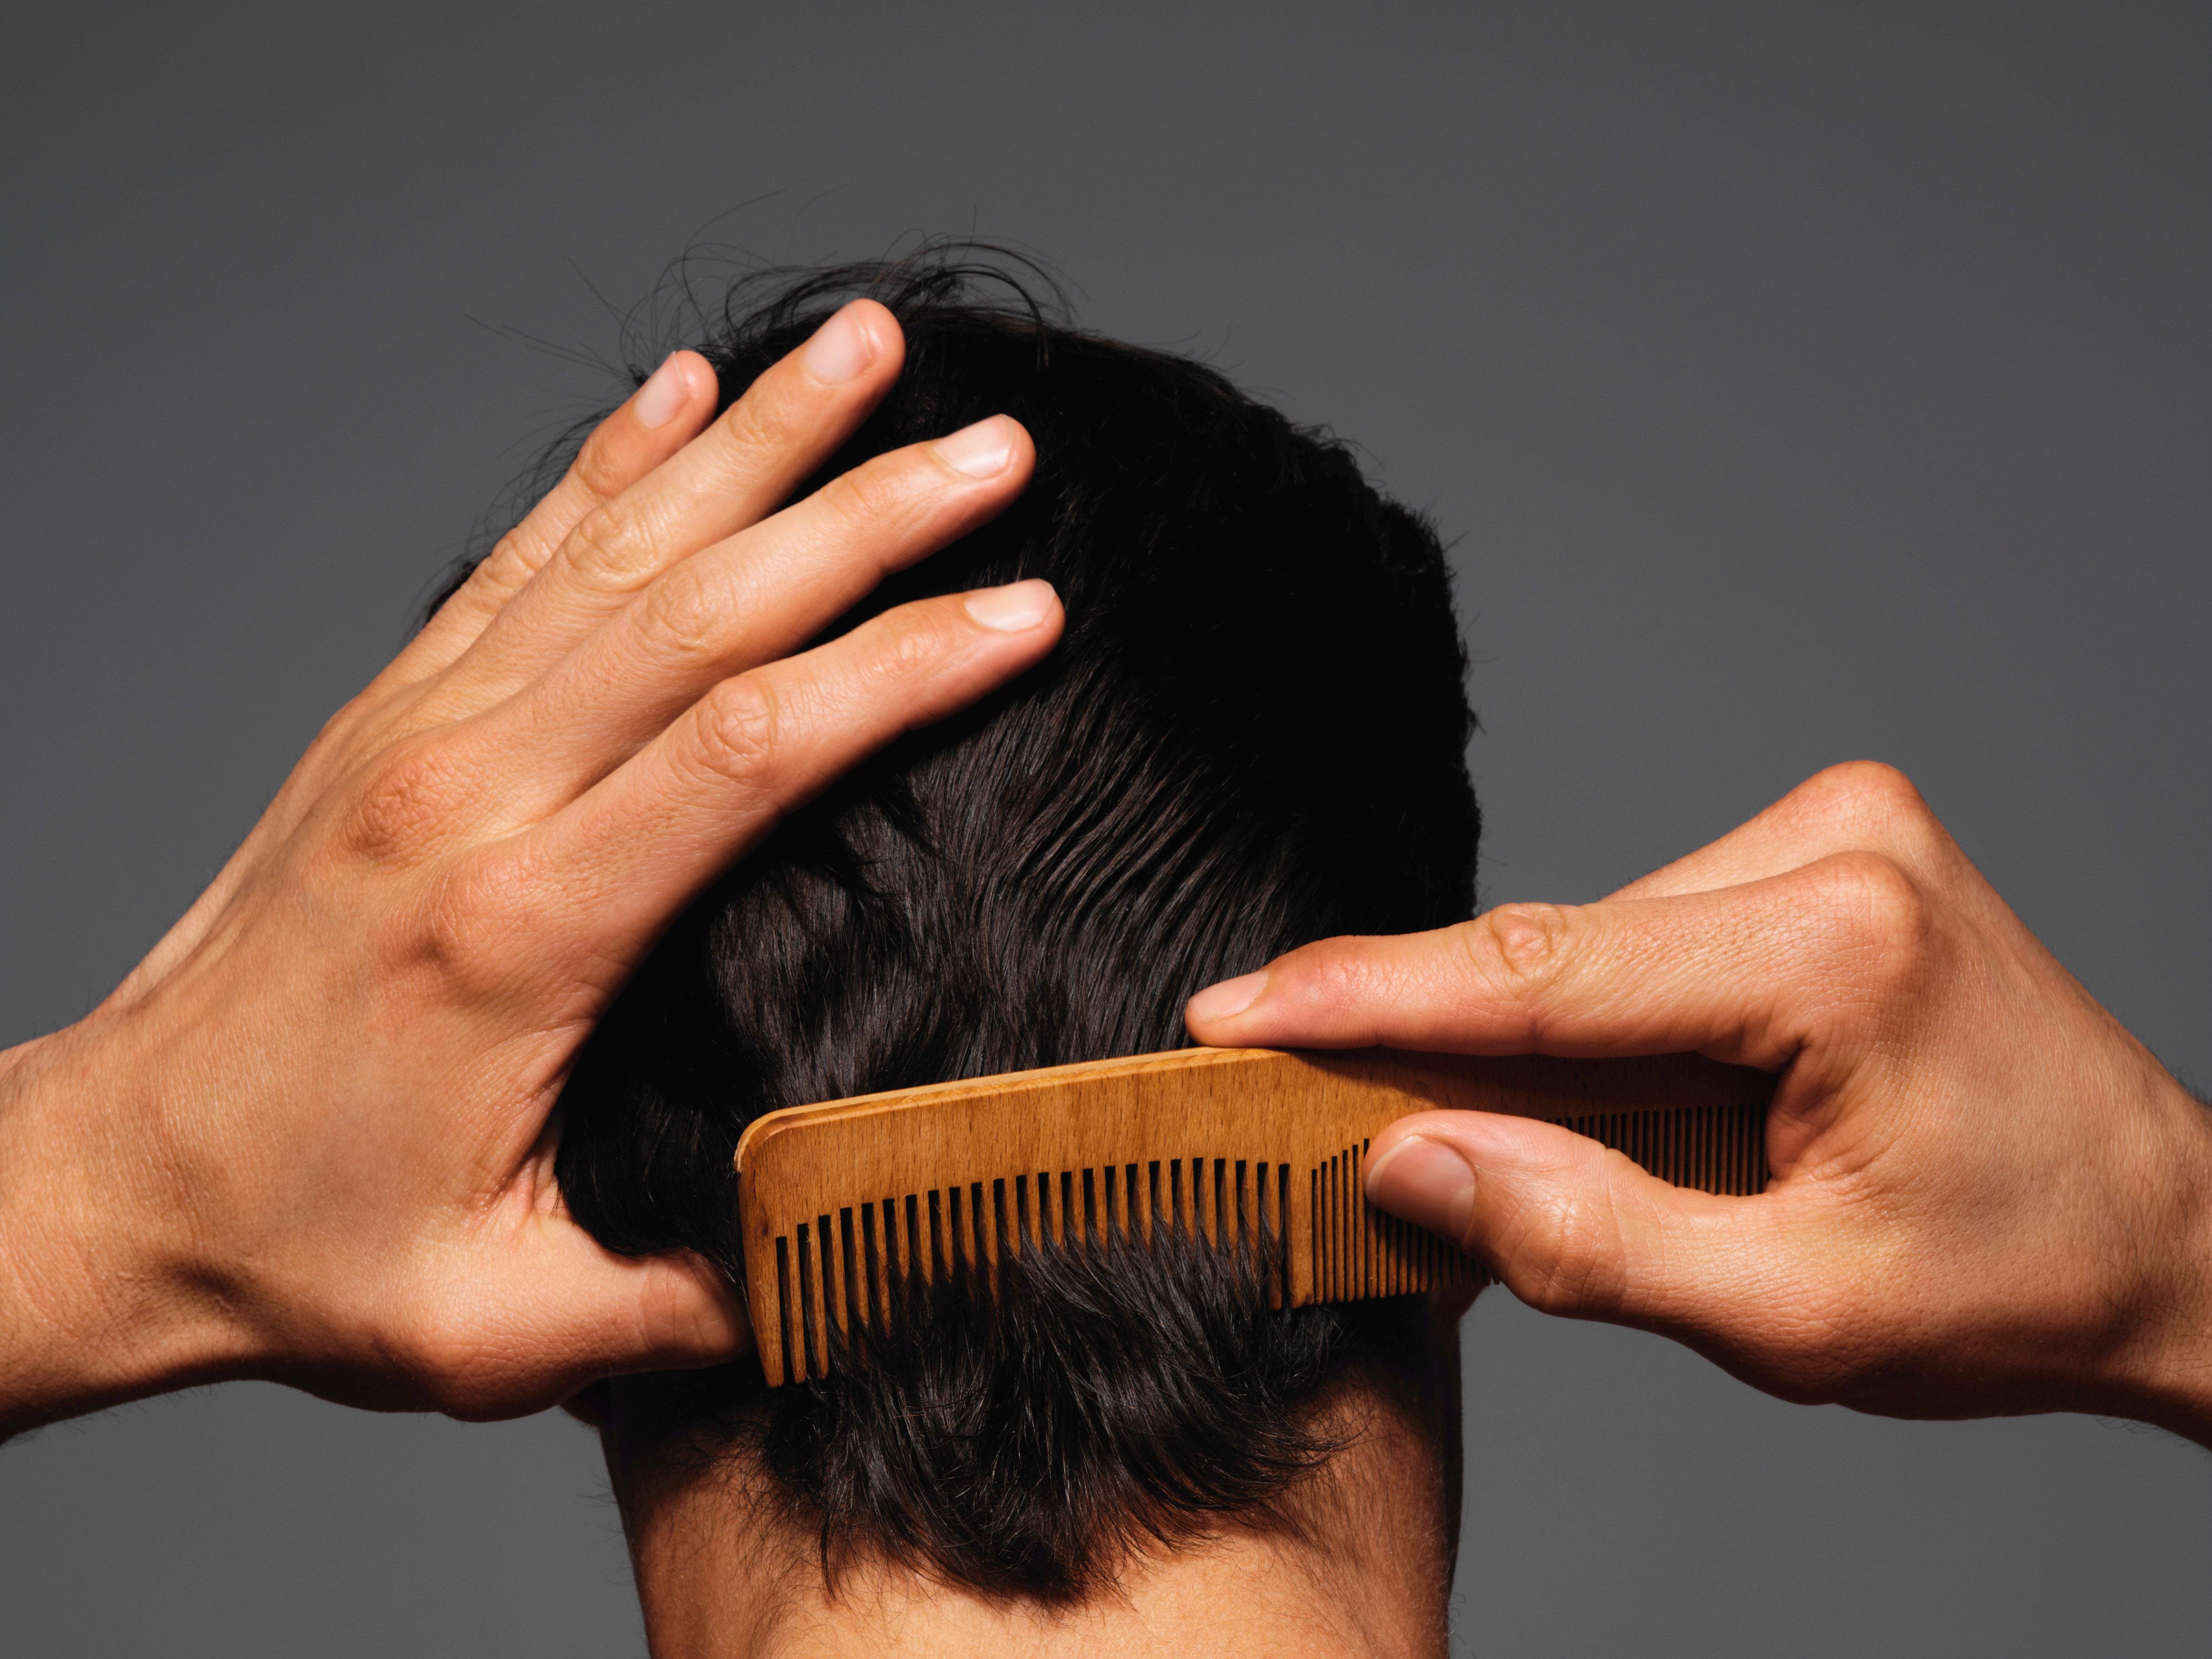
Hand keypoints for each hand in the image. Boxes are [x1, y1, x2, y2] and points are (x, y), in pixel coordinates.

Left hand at [0, 300, 1062, 1435]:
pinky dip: (606, 464)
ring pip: (615, 549)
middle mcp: (467, 794)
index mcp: (517, 930)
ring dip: (756, 444)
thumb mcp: (494, 1326)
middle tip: (1002, 449)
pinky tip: (681, 393)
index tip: (1024, 615)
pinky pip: (516, 557)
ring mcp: (416, 735)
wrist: (103, 1183)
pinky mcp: (387, 717)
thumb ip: (681, 1301)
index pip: (747, 749)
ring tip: (867, 351)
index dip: (899, 668)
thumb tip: (859, 1252)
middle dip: (869, 516)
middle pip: (701, 610)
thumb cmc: (300, 1249)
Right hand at [1186, 762, 2211, 1441]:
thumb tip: (1409, 1165)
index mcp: (1838, 949)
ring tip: (1529, 1149)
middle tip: (1300, 1105)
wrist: (2175, 1238)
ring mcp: (1839, 830)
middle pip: (1559, 950)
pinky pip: (1653, 932)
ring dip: (1537, 1041)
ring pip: (1597, 943)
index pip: (1539, 972)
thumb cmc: (2017, 1284)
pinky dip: (1605, 1018)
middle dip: (1430, 1035)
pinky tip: (1619, 1095)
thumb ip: (1588, 1240)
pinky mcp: (1834, 845)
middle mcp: (1835, 847)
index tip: (1233, 1015)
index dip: (1366, 1000)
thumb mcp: (1796, 1314)